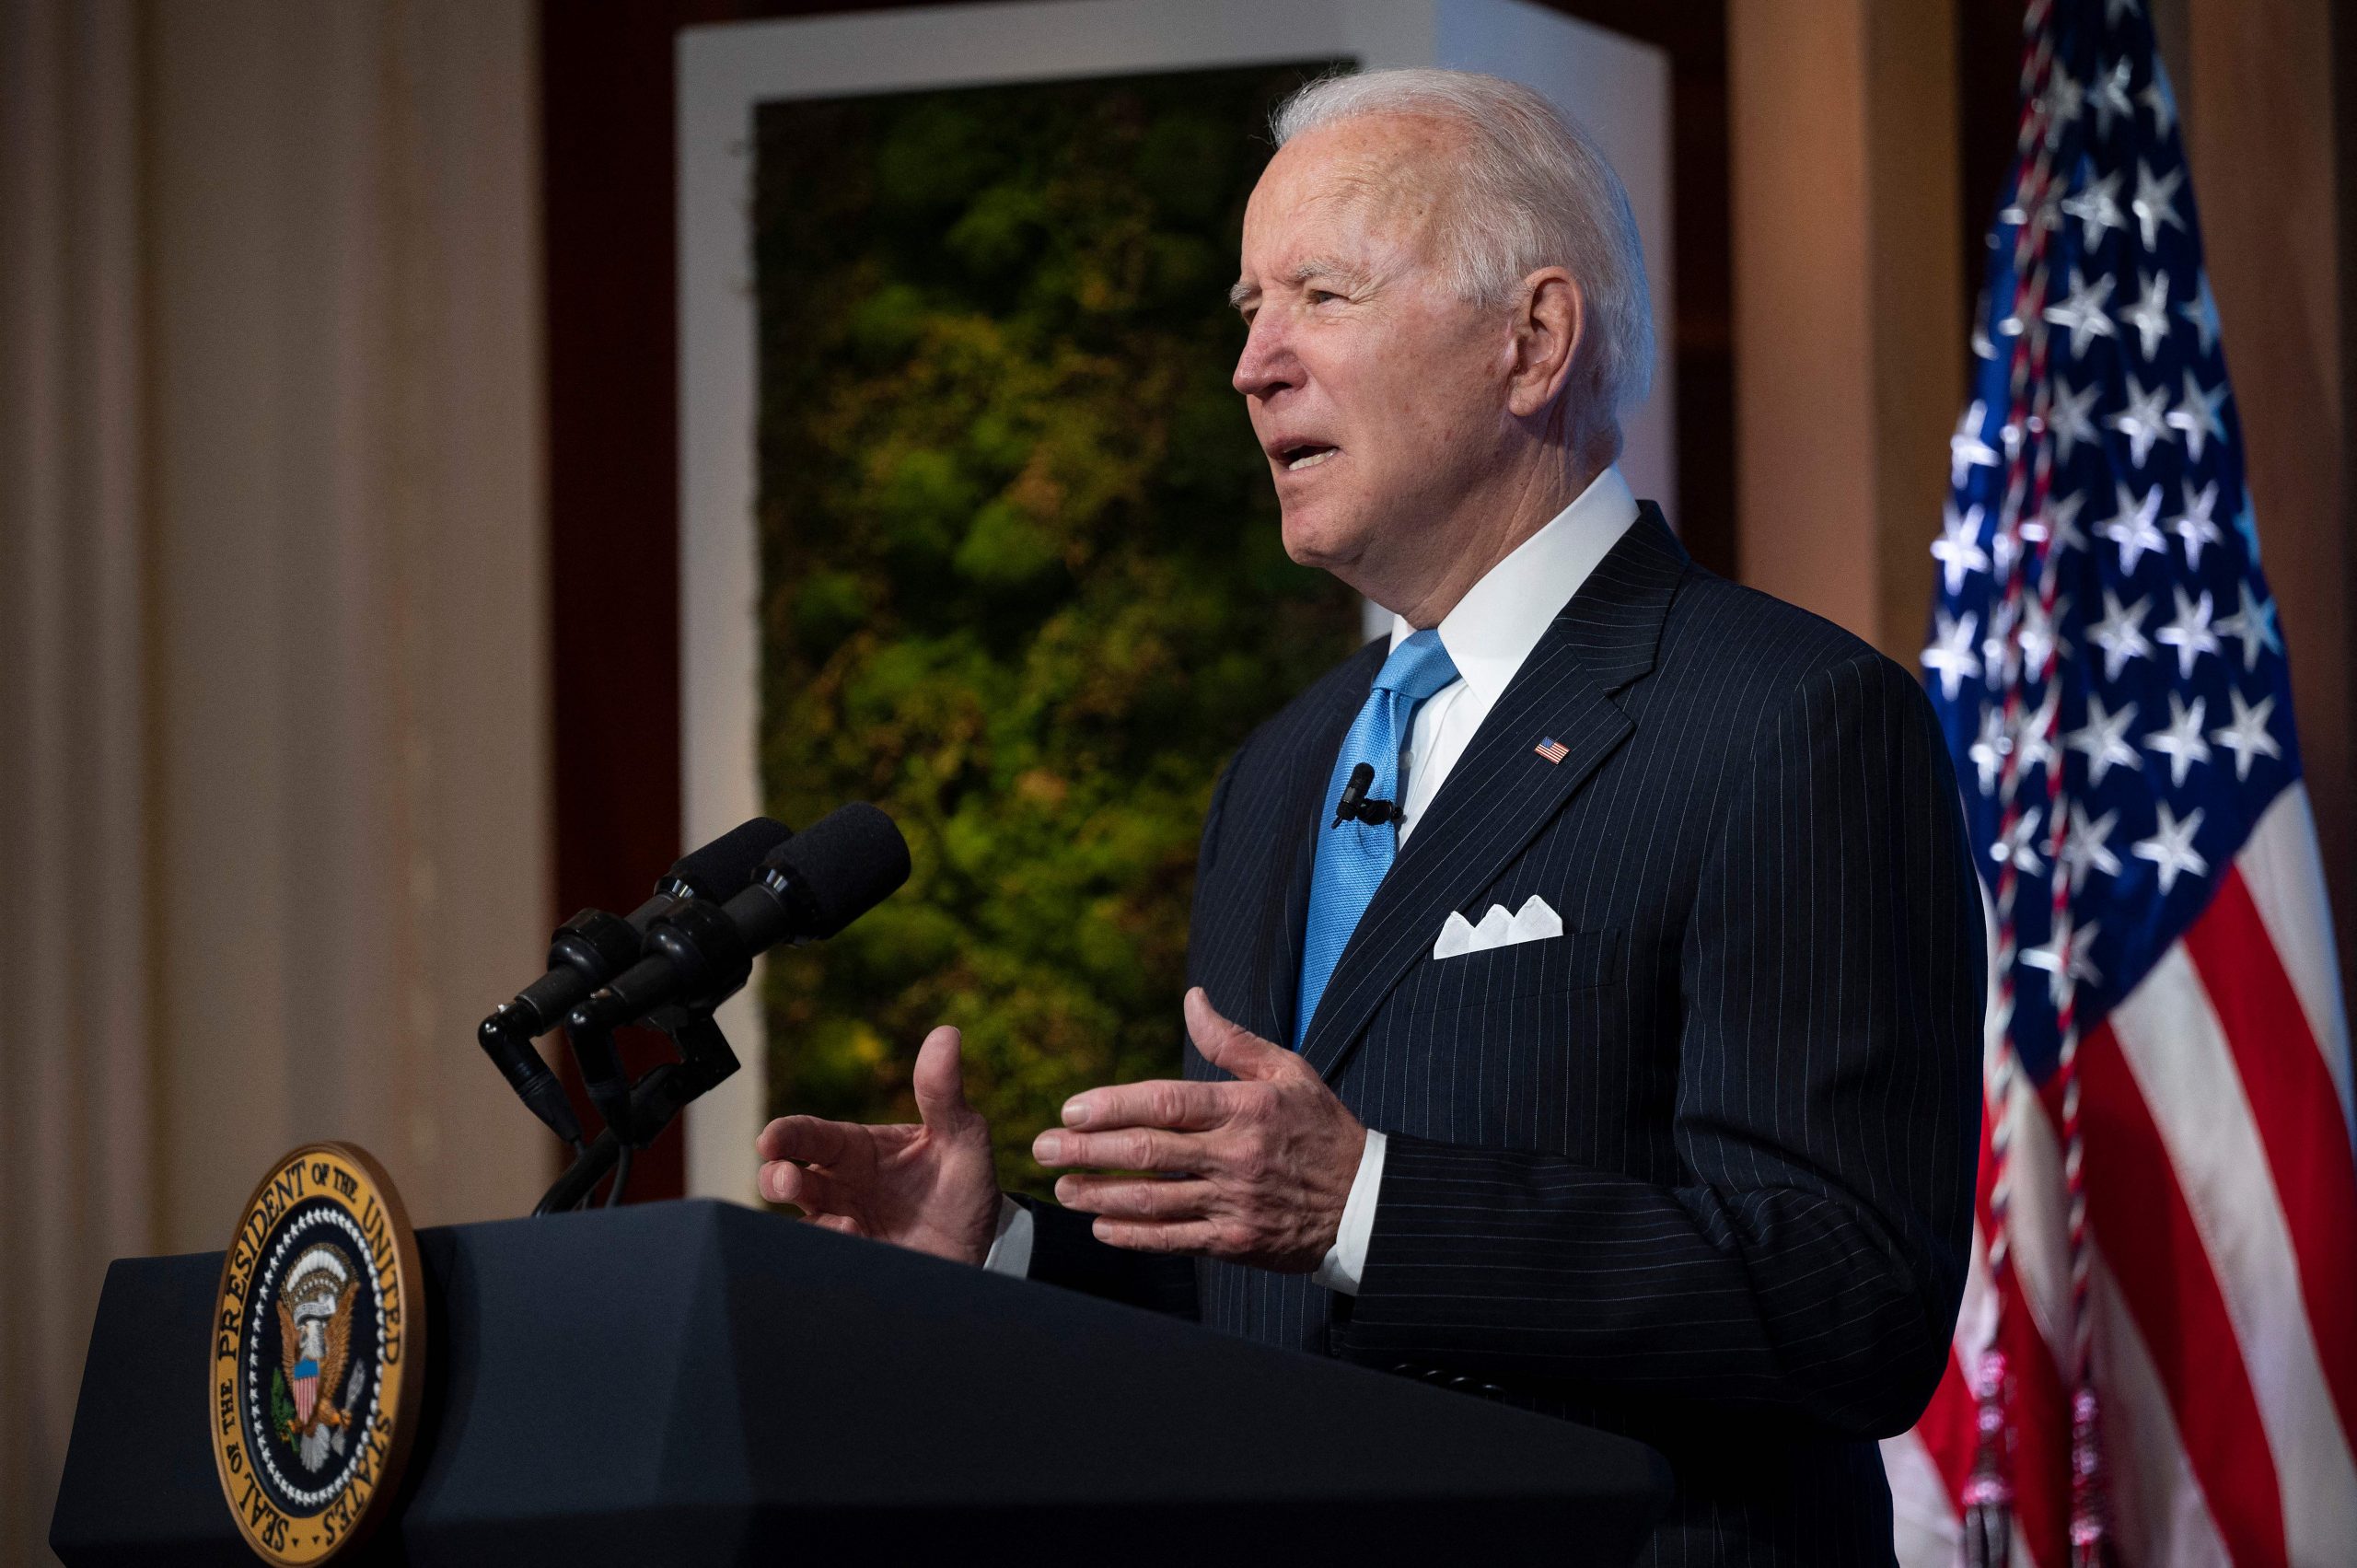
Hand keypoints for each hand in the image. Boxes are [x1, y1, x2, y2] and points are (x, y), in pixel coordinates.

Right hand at [754, 1025, 1001, 1266]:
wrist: (983, 1248)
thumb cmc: (964, 1185)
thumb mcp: (962, 1136)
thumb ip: (944, 1092)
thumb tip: (947, 1034)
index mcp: (856, 1149)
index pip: (810, 1135)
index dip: (785, 1135)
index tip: (770, 1139)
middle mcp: (839, 1187)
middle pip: (786, 1178)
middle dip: (776, 1178)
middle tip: (787, 1180)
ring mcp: (842, 1226)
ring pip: (799, 1223)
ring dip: (809, 1223)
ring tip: (846, 1226)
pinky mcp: (853, 1262)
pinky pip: (825, 1258)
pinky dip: (833, 1252)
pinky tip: (861, 1245)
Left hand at [1034, 988, 1365, 1271]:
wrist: (1365, 1202)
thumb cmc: (1320, 1128)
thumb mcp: (1288, 1072)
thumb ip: (1232, 1041)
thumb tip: (1192, 999)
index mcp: (1246, 1107)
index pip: (1166, 1103)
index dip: (1113, 1105)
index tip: (1071, 1108)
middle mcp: (1236, 1154)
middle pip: (1148, 1151)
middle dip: (1088, 1150)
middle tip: (1044, 1147)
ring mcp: (1235, 1201)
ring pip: (1154, 1199)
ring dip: (1100, 1194)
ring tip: (1062, 1188)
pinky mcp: (1237, 1241)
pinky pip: (1175, 1239)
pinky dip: (1134, 1235)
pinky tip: (1101, 1227)